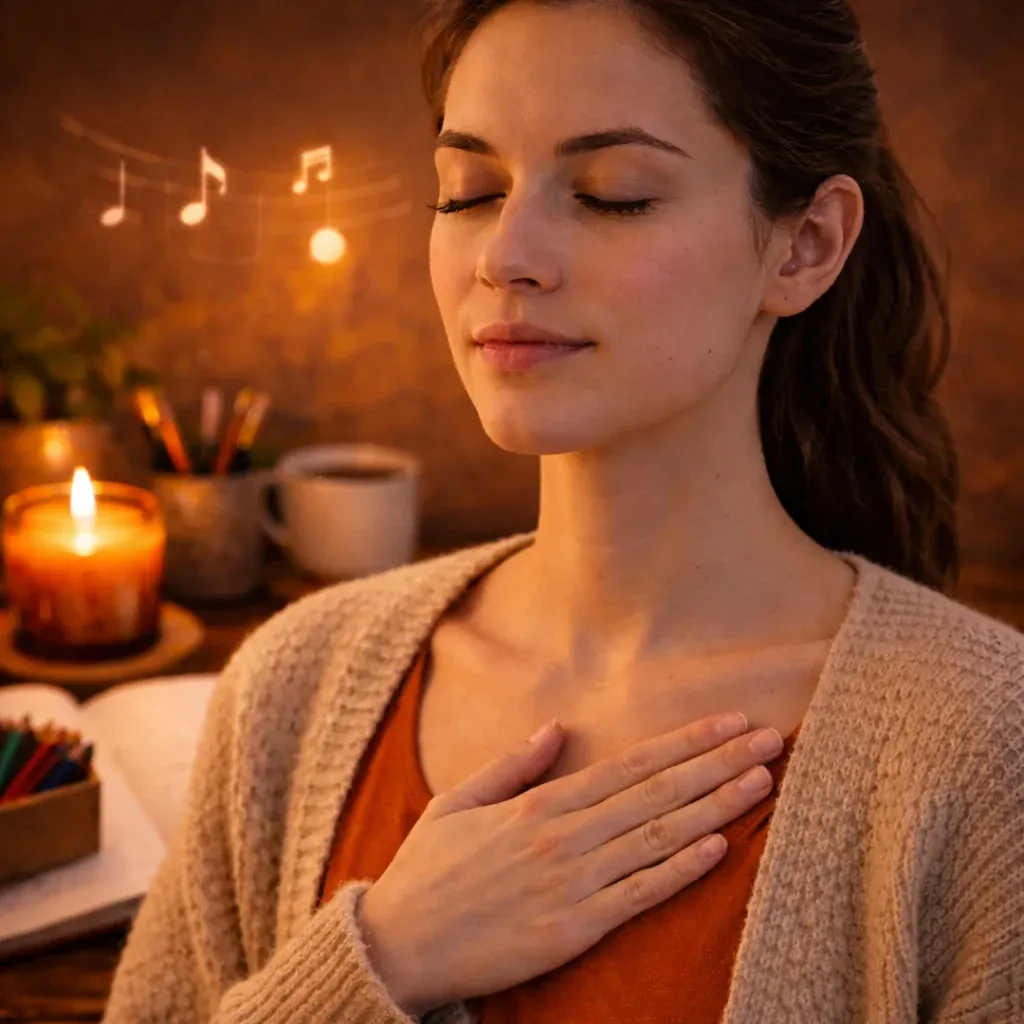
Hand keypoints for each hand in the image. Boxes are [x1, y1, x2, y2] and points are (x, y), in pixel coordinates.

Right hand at [356, 711, 781, 1015]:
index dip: (685, 742)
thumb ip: (513, 764)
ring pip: (658, 836)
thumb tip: (555, 728)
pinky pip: (638, 895)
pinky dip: (681, 869)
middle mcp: (564, 836)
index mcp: (540, 804)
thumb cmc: (427, 871)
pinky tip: (718, 846)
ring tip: (760, 781)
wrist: (398, 945)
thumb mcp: (458, 802)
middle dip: (718, 763)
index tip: (728, 721)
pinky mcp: (573, 929)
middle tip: (769, 739)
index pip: (629, 764)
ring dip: (715, 806)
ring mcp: (572, 883)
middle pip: (657, 792)